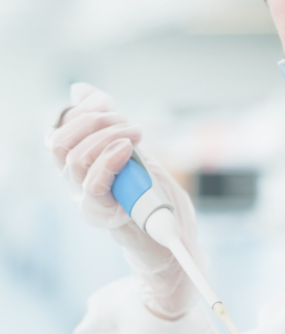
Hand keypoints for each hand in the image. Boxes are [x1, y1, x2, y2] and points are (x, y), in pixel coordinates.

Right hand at [45, 83, 206, 319]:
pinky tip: (128, 150)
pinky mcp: (106, 215)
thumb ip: (111, 126)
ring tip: (136, 136)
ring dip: (109, 136)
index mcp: (83, 168)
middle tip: (130, 124)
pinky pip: (92, 185)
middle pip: (59, 143)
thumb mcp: (137, 152)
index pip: (60, 132)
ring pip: (74, 159)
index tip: (109, 103)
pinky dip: (109, 160)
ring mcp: (89, 201)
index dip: (82, 110)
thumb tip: (81, 90)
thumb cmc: (156, 200)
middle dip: (94, 121)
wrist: (175, 242)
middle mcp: (78, 184)